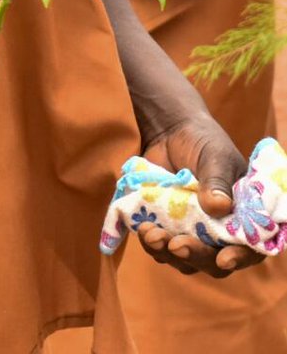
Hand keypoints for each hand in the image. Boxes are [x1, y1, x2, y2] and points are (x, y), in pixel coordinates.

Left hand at [137, 113, 264, 277]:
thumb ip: (217, 181)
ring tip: (152, 234)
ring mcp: (193, 233)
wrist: (169, 131)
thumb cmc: (202, 141)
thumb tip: (218, 207)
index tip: (223, 259)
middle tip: (176, 245)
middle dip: (195, 256)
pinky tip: (143, 229)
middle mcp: (220, 231)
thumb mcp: (214, 157)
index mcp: (243, 216)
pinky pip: (161, 248)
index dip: (239, 257)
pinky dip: (153, 244)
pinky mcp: (168, 228)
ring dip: (169, 254)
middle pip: (213, 261)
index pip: (248, 247)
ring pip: (185, 260)